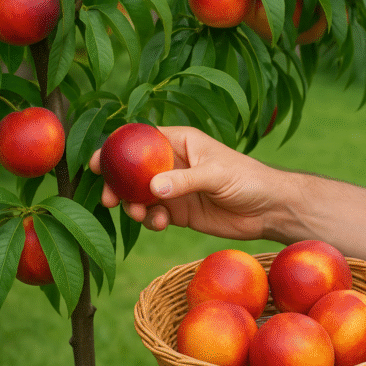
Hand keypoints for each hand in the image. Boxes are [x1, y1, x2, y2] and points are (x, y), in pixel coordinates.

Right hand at [89, 126, 288, 240]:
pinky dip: (151, 220)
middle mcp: (172, 164)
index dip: (116, 149)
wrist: (268, 209)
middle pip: (133, 171)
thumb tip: (153, 188)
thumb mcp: (216, 175)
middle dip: (118, 184)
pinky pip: (154, 215)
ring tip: (142, 215)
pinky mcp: (179, 212)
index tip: (97, 163)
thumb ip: (185, 180)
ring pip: (141, 196)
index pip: (141, 141)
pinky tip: (160, 224)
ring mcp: (174, 188)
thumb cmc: (248, 179)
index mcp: (180, 142)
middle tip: (110, 199)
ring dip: (134, 206)